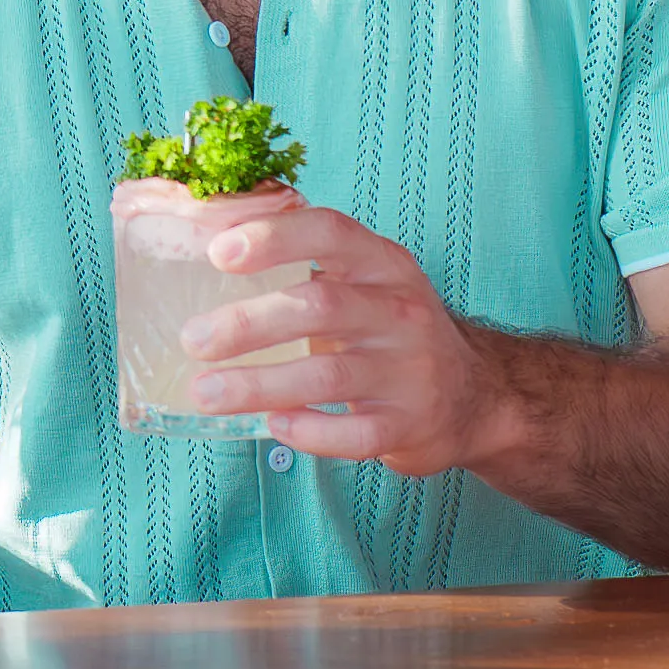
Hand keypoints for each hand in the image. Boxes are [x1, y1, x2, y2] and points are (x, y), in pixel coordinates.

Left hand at [183, 203, 508, 476]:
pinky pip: (353, 434)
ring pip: (328, 375)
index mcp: (382, 265)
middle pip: (320, 307)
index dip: (274, 238)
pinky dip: (308, 431)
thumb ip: (303, 260)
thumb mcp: (364, 281)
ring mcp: (409, 372)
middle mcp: (400, 313)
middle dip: (248, 323)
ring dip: (259, 384)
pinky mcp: (409, 425)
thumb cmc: (389, 330)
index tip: (218, 252)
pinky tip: (274, 424)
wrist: (473, 396)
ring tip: (205, 393)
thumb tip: (207, 235)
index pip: (330, 233)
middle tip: (194, 340)